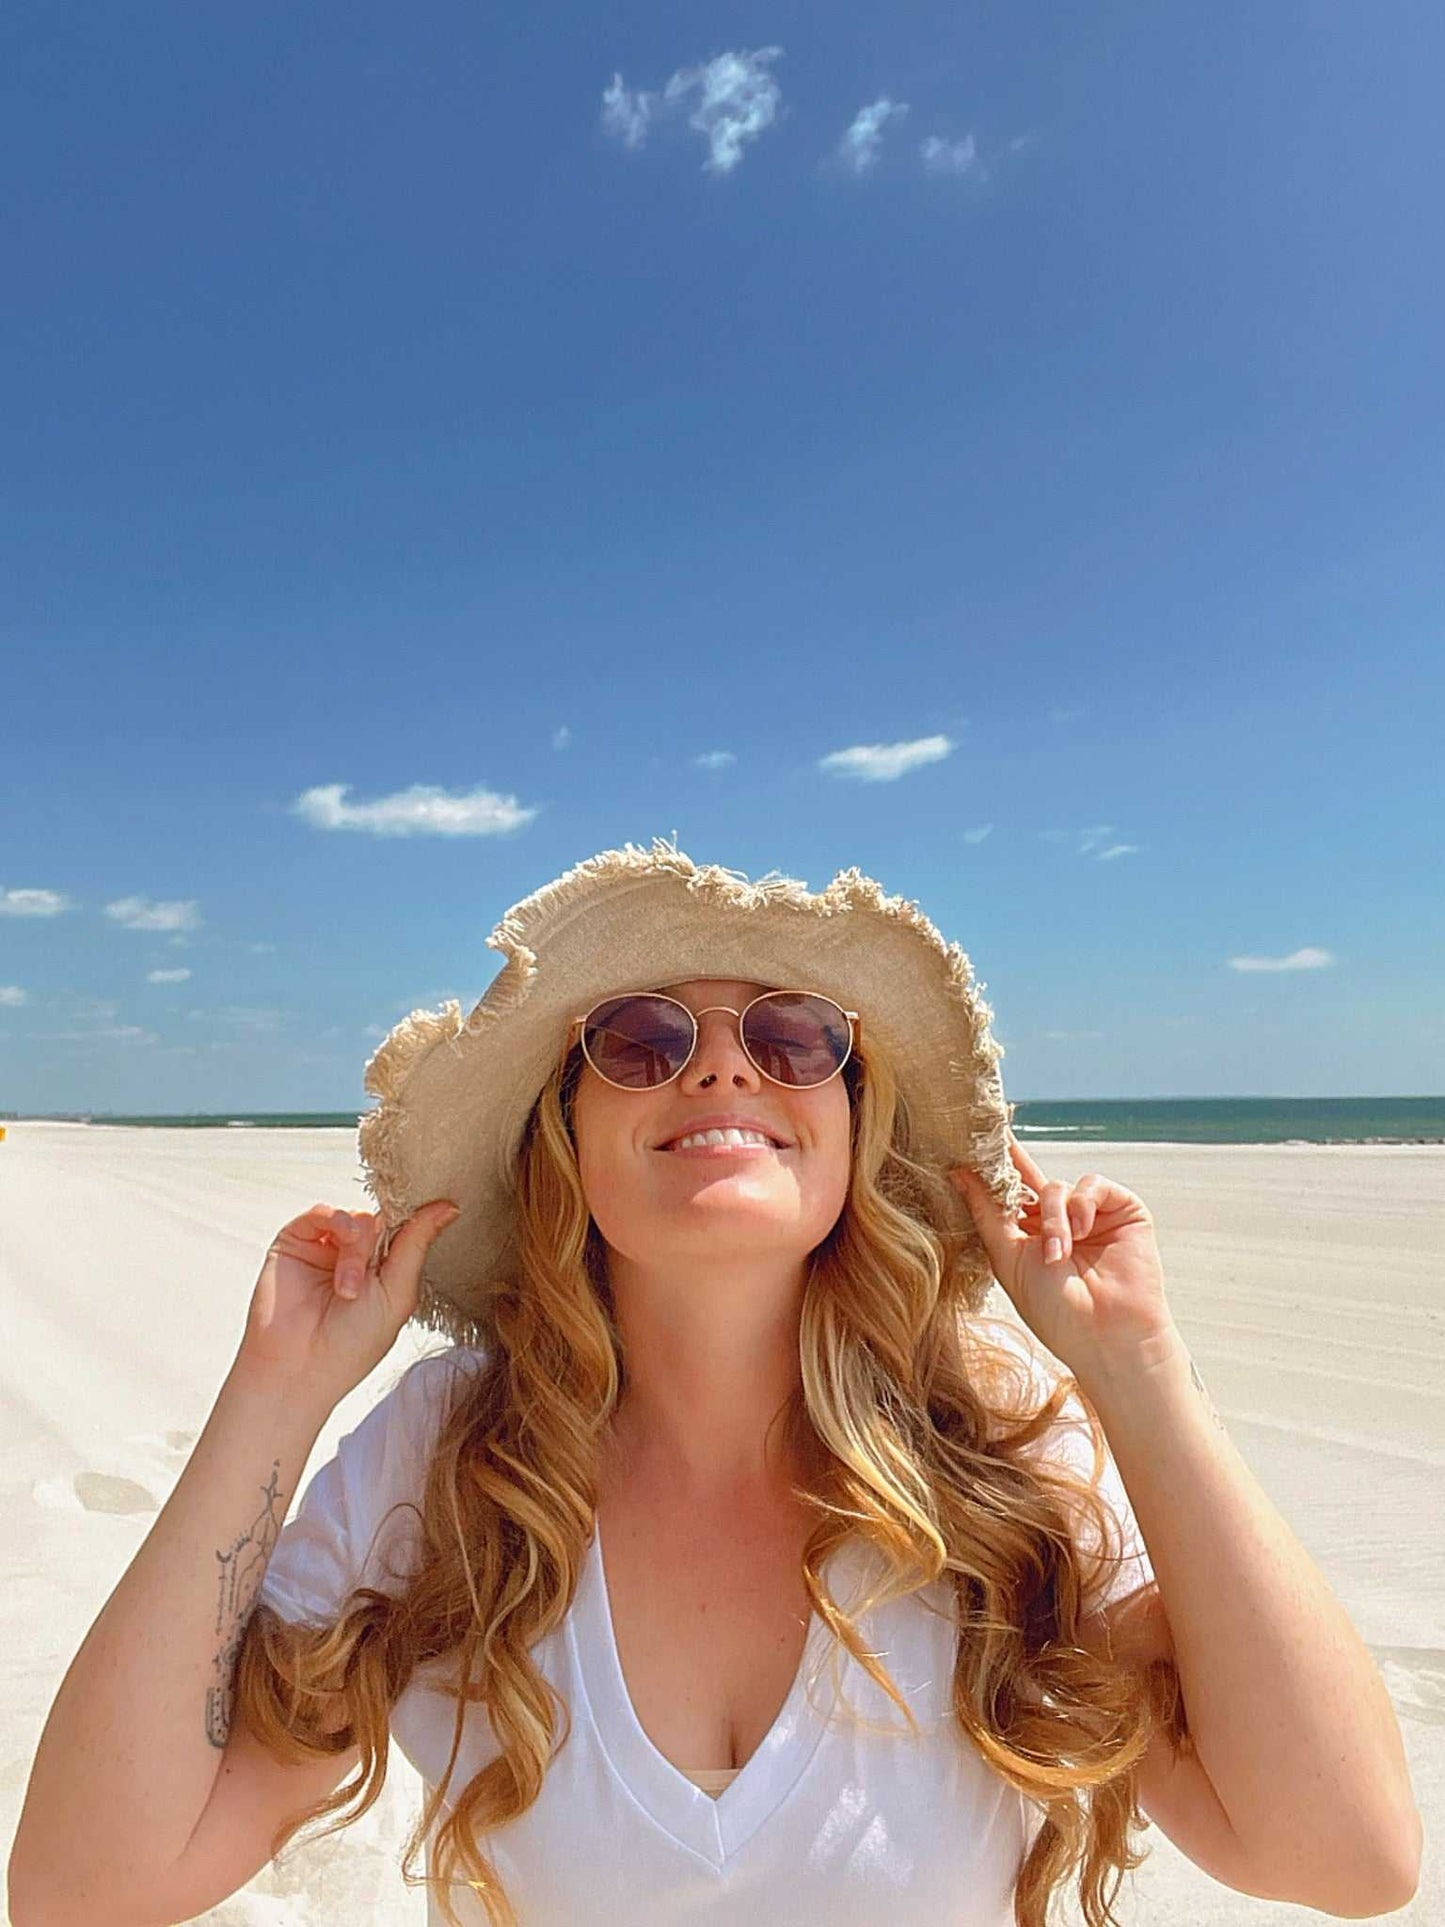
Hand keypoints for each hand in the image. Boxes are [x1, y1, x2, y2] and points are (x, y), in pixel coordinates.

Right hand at [236, 1198, 460, 1406]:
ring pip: (354, 1218)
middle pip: (380, 1222)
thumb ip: (417, 1246)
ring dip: (355, 1247)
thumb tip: (448, 1208)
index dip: (415, 1221)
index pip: (404, 1230)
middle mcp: (355, 1257)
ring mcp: (325, 1248)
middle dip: (377, 1247)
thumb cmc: (349, 1347)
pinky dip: (335, 1220)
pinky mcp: (295, 1241)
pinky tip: (339, 1243)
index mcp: (384, 1270)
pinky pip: (320, 1212)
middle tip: (364, 1283)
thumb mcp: (397, 1295)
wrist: (298, 1370)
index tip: (435, 1207)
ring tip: (346, 1287)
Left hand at [950, 1133, 1178, 1382]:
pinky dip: (1083, 1205)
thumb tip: (958, 1175)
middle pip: (1032, 1178)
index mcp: (1029, 1236)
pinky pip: (1093, 1185)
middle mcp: (1059, 1222)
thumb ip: (986, 1214)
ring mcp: (1092, 1215)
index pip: (1008, 1195)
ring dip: (1054, 1219)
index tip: (970, 1140)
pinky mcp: (1123, 1209)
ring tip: (1059, 1253)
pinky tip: (1083, 1231)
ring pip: (1058, 1187)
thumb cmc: (1057, 1311)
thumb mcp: (1009, 1260)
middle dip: (1012, 1162)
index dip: (992, 1170)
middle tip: (997, 1137)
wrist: (1107, 1336)